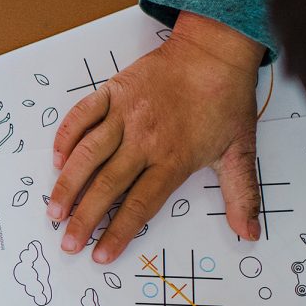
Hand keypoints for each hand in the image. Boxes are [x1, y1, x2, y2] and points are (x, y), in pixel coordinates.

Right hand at [48, 12, 264, 263]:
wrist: (215, 51)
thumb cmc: (226, 101)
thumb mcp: (240, 151)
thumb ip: (242, 195)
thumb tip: (251, 234)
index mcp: (174, 158)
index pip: (140, 204)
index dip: (118, 232)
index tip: (100, 254)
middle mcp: (145, 139)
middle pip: (107, 186)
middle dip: (84, 218)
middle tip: (67, 242)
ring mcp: (125, 113)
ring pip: (88, 155)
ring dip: (67, 185)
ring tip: (54, 211)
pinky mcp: (113, 91)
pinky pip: (81, 116)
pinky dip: (66, 138)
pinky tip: (56, 160)